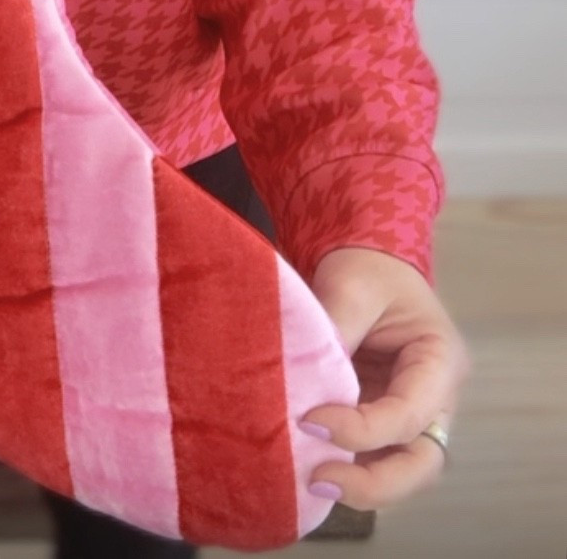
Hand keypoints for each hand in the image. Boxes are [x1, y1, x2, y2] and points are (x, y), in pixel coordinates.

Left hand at [301, 246, 469, 511]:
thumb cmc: (368, 268)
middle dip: (374, 483)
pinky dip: (348, 467)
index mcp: (441, 361)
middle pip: (422, 464)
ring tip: (310, 480)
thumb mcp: (351, 286)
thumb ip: (334, 332)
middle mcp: (436, 399)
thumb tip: (306, 384)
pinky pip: (373, 458)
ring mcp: (412, 416)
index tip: (308, 419)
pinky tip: (308, 464)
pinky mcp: (384, 422)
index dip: (360, 429)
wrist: (367, 263)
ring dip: (359, 483)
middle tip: (320, 479)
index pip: (407, 415)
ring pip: (400, 472)